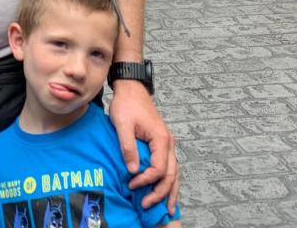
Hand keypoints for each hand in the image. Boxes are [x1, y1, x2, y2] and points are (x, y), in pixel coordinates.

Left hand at [108, 80, 178, 213]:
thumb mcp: (122, 124)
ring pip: (174, 172)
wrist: (132, 89)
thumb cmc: (127, 104)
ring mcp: (167, 144)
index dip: (146, 180)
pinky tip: (164, 190)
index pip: (159, 168)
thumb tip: (133, 170)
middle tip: (147, 205)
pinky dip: (168, 180)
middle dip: (161, 193)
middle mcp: (168, 143)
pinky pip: (169, 166)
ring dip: (170, 190)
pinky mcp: (162, 144)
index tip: (131, 184)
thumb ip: (128, 147)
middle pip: (171, 175)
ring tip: (166, 208)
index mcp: (161, 138)